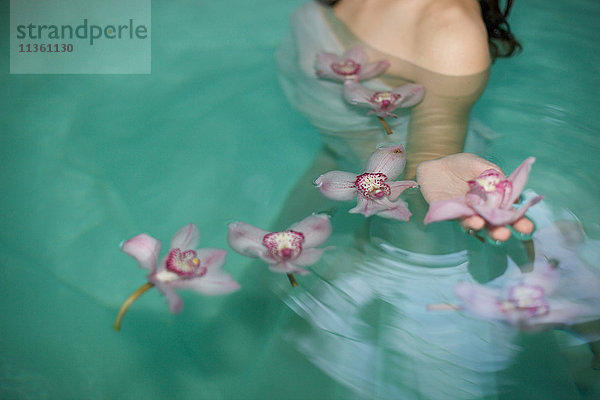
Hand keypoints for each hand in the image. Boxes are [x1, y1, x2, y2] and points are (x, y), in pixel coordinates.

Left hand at [416, 153, 533, 241]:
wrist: (435, 166)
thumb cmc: (461, 165)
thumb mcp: (480, 164)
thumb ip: (493, 175)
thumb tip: (506, 188)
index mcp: (495, 198)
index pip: (510, 211)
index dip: (520, 219)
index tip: (527, 226)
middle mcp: (483, 209)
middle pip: (496, 223)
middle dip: (505, 230)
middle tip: (512, 233)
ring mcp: (468, 213)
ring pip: (480, 225)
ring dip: (489, 229)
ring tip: (496, 231)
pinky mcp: (452, 214)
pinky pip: (461, 220)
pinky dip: (470, 222)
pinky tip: (476, 222)